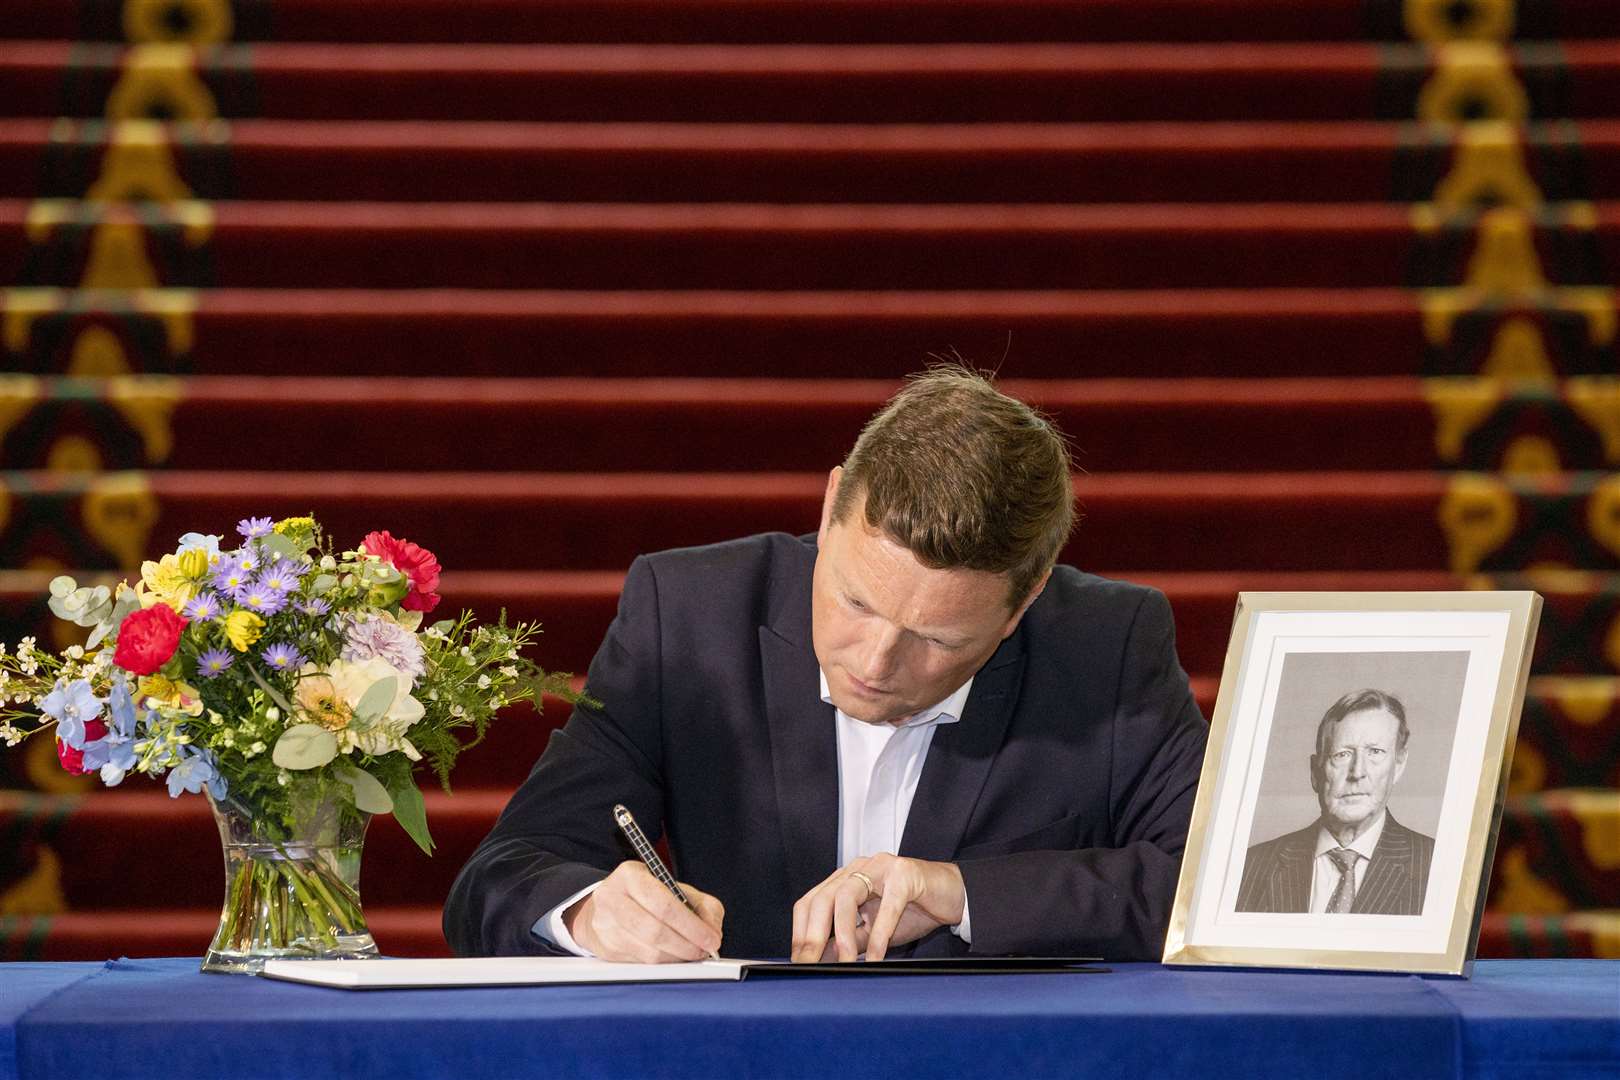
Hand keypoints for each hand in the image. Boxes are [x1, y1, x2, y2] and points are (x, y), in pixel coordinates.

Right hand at [564, 861, 723, 962]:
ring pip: (649, 953)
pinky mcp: (606, 949)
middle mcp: (612, 899)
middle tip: (704, 950)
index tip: (711, 939)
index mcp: (631, 875)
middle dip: (687, 946)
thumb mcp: (678, 889)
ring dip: (677, 957)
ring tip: (691, 953)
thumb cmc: (649, 896)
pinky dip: (664, 964)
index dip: (691, 926)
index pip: (664, 904)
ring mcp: (605, 926)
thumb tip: (713, 933)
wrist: (610, 904)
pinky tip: (674, 957)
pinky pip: (641, 964)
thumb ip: (704, 906)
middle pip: (655, 931)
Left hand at [791, 853, 965, 962]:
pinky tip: (877, 958)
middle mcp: (858, 868)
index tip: (798, 962)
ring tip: (845, 962)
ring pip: (846, 897)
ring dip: (843, 934)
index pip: (810, 902)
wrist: (953, 894)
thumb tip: (820, 962)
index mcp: (845, 879)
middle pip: (822, 898)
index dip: (801, 932)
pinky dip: (880, 936)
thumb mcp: (873, 931)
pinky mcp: (905, 874)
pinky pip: (887, 907)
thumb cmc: (913, 910)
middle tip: (810, 966)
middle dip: (813, 936)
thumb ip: (848, 941)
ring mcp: (880, 867)